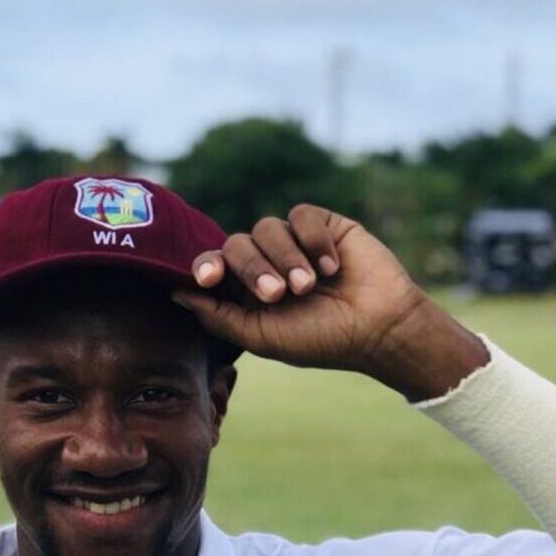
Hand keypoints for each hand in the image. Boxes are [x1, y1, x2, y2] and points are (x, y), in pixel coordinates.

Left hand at [172, 204, 487, 399]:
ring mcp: (296, 242)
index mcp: (248, 291)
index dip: (206, 266)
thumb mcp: (263, 337)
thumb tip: (176, 294)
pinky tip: (332, 266)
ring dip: (286, 258)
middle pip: (237, 245)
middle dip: (253, 269)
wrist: (379, 327)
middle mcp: (268, 262)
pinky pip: (302, 216)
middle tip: (278, 295)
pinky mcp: (324, 226)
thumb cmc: (323, 340)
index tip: (210, 278)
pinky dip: (313, 240)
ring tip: (309, 286)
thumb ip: (219, 317)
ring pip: (268, 227)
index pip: (214, 266)